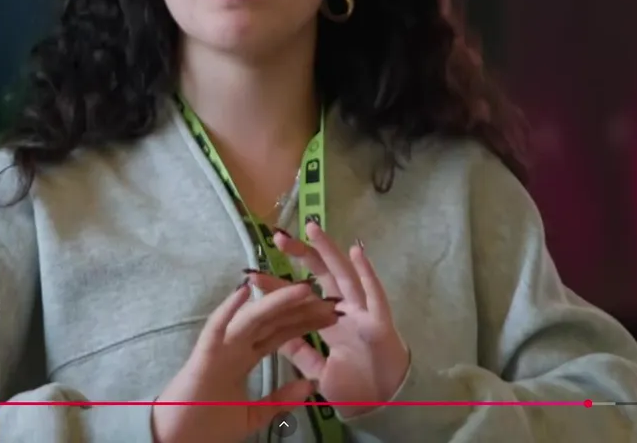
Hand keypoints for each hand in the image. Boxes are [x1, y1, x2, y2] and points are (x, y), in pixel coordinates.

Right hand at [151, 277, 340, 442]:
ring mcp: (220, 347)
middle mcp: (235, 346)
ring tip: (303, 289)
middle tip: (328, 296)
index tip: (331, 314)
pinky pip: (216, 328)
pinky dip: (228, 310)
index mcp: (245, 358)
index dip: (305, 323)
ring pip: (252, 319)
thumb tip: (310, 385)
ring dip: (276, 302)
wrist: (177, 441)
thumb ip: (280, 400)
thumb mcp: (254, 415)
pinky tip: (244, 292)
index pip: (280, 334)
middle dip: (299, 309)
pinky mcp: (204, 354)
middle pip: (272, 321)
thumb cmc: (208, 427)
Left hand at [269, 221, 410, 418]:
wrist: (384, 408)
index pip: (299, 297)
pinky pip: (374, 293)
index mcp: (329, 321)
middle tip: (277, 236)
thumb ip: (300, 352)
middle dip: (300, 255)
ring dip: (328, 251)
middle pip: (320, 275)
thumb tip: (275, 335)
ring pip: (344, 274)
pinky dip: (366, 272)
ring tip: (311, 228)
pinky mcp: (379, 321)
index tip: (252, 274)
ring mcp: (363, 312)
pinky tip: (356, 251)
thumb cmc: (357, 388)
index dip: (278, 285)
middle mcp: (345, 310)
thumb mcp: (318, 370)